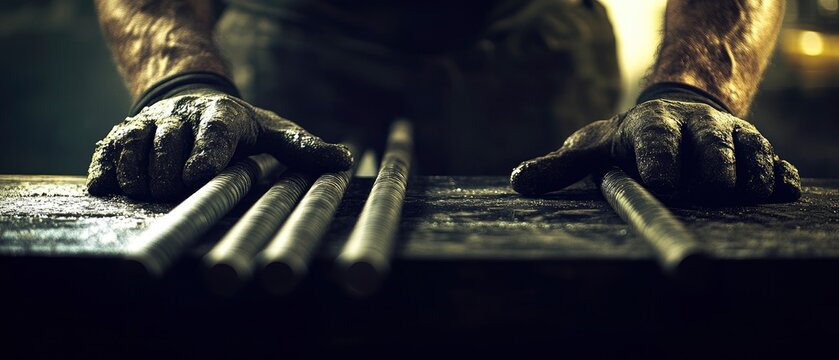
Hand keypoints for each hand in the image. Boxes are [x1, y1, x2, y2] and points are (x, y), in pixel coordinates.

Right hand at [86, 89, 351, 199]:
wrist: (195, 103)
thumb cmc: (244, 130)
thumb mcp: (277, 135)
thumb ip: (305, 150)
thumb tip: (344, 160)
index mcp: (223, 115)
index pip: (213, 131)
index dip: (206, 154)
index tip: (200, 177)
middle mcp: (183, 116)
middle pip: (169, 145)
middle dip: (171, 176)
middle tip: (177, 196)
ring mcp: (151, 124)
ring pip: (134, 147)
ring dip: (138, 176)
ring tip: (149, 195)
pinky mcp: (123, 134)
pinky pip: (107, 150)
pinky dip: (104, 170)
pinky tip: (106, 189)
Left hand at [510, 99, 800, 201]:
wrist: (676, 116)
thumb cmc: (627, 143)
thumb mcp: (592, 149)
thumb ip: (558, 167)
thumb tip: (517, 183)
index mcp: (652, 125)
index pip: (656, 138)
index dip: (660, 160)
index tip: (662, 185)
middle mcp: (697, 127)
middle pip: (713, 147)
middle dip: (711, 172)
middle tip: (706, 195)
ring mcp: (733, 139)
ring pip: (752, 155)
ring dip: (748, 178)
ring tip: (738, 197)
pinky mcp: (759, 154)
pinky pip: (778, 167)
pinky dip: (780, 180)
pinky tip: (777, 192)